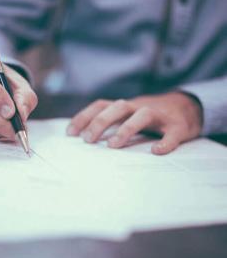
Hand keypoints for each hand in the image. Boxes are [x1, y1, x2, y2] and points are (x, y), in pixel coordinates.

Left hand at [67, 93, 202, 154]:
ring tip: (113, 145)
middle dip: (100, 122)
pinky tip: (157, 151)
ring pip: (142, 115)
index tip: (70, 133)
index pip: (101, 105)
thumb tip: (85, 138)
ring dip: (126, 129)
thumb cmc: (150, 116)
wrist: (187, 107)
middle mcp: (139, 107)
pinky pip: (172, 133)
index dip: (84, 116)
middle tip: (88, 140)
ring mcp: (159, 115)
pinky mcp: (178, 126)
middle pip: (117, 107)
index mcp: (126, 106)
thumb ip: (112, 122)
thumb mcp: (128, 115)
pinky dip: (165, 142)